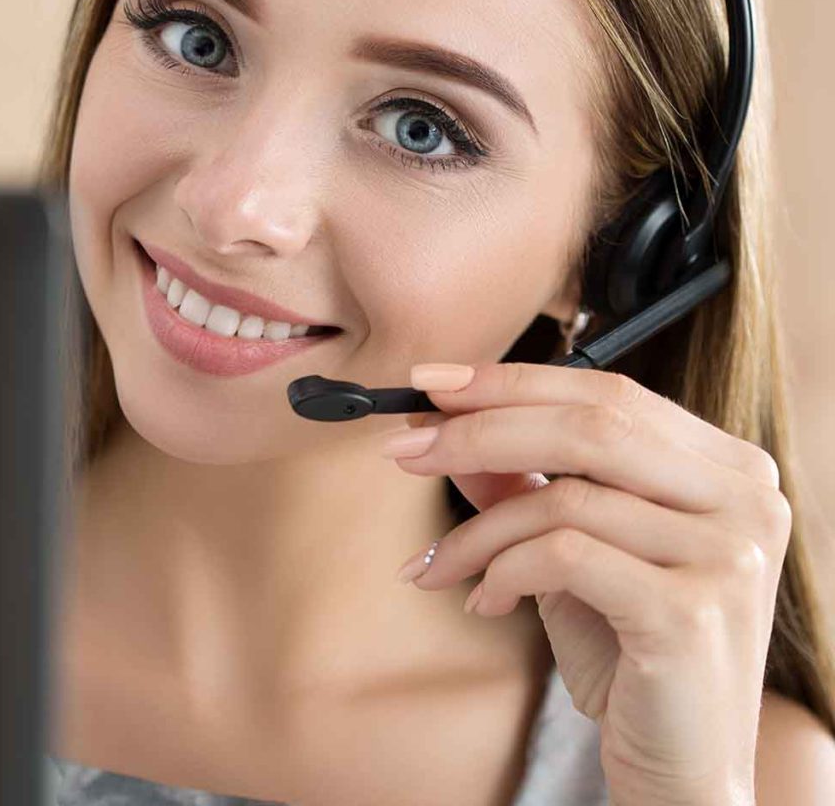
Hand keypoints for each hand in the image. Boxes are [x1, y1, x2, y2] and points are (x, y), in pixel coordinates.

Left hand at [385, 360, 790, 805]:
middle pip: (589, 425)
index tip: (431, 384)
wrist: (682, 770)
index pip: (607, 393)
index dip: (511, 382)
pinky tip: (484, 602)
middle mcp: (745, 497)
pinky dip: (503, 571)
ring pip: (565, 496)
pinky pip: (564, 555)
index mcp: (726, 467)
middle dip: (479, 431)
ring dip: (477, 529)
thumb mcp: (570, 552)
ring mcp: (729, 552)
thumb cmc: (629, 654)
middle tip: (404, 448)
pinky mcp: (693, 611)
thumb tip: (448, 425)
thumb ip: (524, 483)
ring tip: (436, 565)